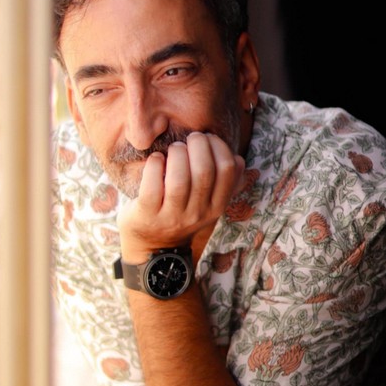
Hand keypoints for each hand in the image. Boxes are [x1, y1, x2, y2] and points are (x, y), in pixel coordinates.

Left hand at [117, 132, 245, 261]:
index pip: (227, 171)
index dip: (219, 147)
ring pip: (179, 179)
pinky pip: (152, 186)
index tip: (208, 138)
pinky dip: (155, 165)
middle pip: (203, 172)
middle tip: (190, 139)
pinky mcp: (147, 214)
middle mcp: (196, 213)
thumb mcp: (208, 205)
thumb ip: (225, 184)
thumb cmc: (182, 214)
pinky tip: (156, 159)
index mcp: (216, 207)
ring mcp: (172, 216)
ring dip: (177, 154)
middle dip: (198, 146)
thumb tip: (238, 159)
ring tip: (175, 148)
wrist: (154, 246)